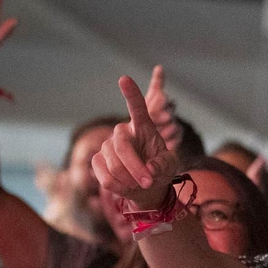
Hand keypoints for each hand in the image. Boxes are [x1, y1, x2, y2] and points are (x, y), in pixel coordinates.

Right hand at [90, 74, 179, 210]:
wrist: (146, 186)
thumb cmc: (159, 170)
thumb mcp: (170, 167)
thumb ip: (163, 165)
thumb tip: (147, 171)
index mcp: (143, 127)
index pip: (137, 107)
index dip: (131, 94)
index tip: (124, 79)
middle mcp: (123, 132)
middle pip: (122, 147)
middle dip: (136, 168)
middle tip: (149, 182)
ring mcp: (107, 145)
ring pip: (114, 165)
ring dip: (131, 180)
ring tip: (141, 184)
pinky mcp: (97, 160)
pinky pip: (105, 177)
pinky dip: (119, 187)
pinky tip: (127, 186)